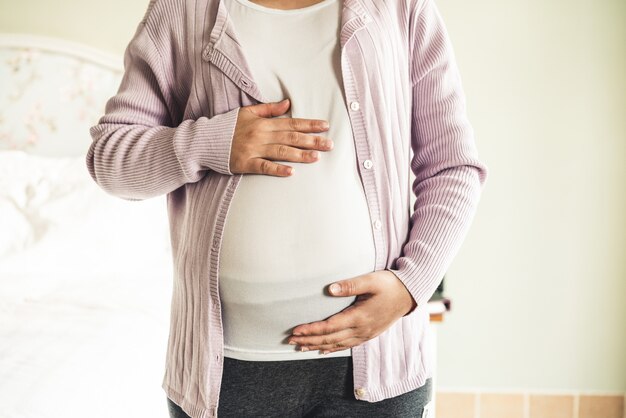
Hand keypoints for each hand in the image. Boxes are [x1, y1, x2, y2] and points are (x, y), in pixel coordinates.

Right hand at [229, 99, 333, 175]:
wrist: (205, 140)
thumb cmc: (228, 126)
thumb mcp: (247, 112)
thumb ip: (269, 109)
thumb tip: (288, 103)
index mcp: (263, 123)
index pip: (292, 123)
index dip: (309, 124)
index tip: (325, 126)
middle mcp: (261, 135)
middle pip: (291, 137)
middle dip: (312, 141)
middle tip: (330, 145)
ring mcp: (253, 149)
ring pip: (281, 151)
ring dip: (300, 155)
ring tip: (317, 158)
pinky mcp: (245, 163)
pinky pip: (264, 167)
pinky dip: (278, 169)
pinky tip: (291, 172)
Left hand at [288, 270, 416, 354]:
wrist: (410, 294)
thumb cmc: (390, 284)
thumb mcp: (370, 280)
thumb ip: (350, 285)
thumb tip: (329, 289)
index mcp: (359, 316)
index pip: (329, 327)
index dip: (311, 330)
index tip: (295, 330)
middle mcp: (361, 329)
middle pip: (330, 339)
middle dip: (309, 340)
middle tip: (290, 341)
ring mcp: (366, 334)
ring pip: (337, 344)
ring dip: (318, 346)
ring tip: (301, 347)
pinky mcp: (369, 334)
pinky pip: (347, 345)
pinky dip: (333, 348)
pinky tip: (323, 350)